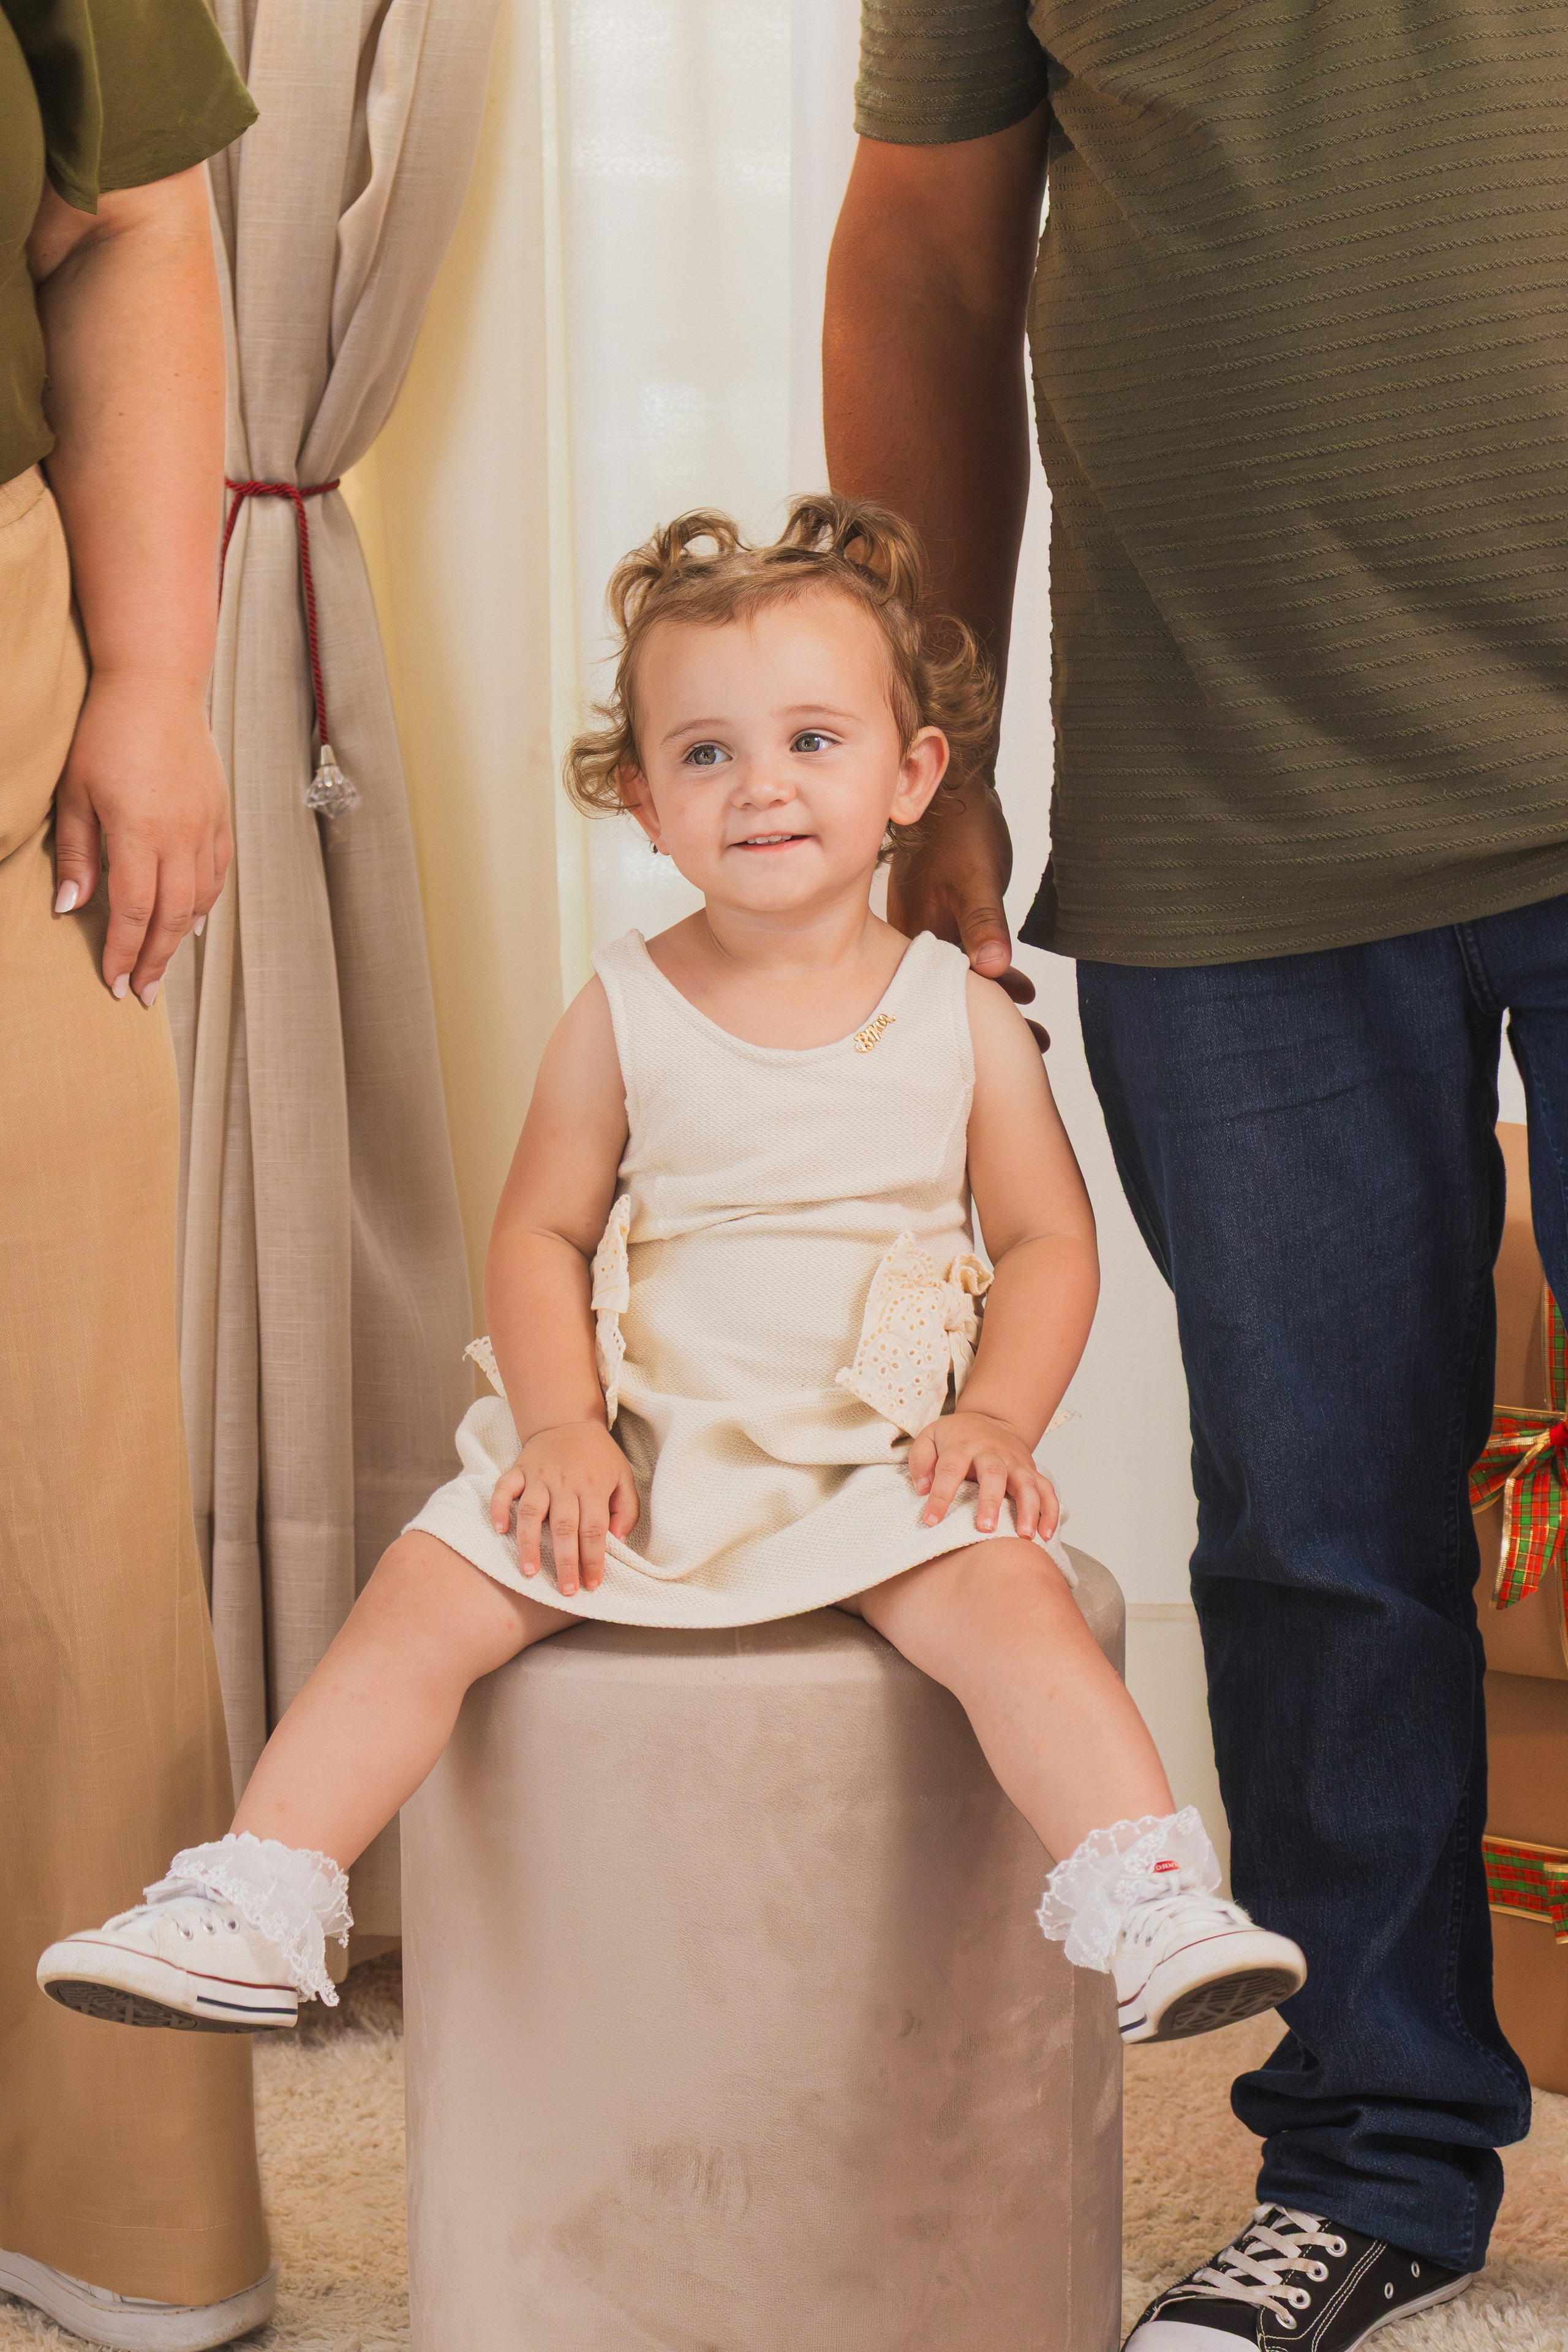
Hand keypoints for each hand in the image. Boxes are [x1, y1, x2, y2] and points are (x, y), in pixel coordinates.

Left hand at [53, 672, 232, 1003]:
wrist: (156, 686)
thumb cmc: (107, 732)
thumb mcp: (75, 792)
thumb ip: (76, 853)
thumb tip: (71, 907)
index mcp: (139, 832)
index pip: (133, 910)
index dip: (124, 952)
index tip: (115, 983)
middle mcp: (180, 836)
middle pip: (171, 917)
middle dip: (154, 960)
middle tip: (142, 993)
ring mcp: (205, 827)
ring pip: (199, 900)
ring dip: (179, 938)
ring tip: (163, 964)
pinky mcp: (219, 815)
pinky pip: (217, 873)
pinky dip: (205, 904)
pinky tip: (191, 921)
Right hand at [490, 1420, 639, 1596]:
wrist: (571, 1420)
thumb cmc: (599, 1457)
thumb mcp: (624, 1477)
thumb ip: (626, 1510)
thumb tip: (619, 1542)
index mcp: (594, 1486)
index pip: (595, 1529)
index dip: (594, 1559)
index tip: (592, 1585)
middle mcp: (566, 1482)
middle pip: (565, 1527)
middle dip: (565, 1561)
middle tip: (565, 1590)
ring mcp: (539, 1475)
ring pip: (532, 1512)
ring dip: (529, 1543)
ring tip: (530, 1572)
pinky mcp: (519, 1468)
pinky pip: (504, 1488)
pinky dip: (498, 1507)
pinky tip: (498, 1530)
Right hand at [887, 779, 1047, 1050]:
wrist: (955, 788)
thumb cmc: (961, 827)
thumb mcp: (977, 877)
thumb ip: (985, 924)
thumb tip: (993, 971)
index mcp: (916, 934)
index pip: (947, 993)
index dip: (982, 1023)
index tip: (1015, 1049)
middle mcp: (916, 938)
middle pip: (954, 994)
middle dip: (995, 1024)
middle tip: (1036, 1048)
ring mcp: (929, 929)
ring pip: (966, 977)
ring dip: (1000, 1000)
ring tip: (1036, 1029)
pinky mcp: (944, 919)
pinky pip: (970, 958)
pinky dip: (995, 974)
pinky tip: (1021, 985)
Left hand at [909, 1409, 1057, 1539]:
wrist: (992, 1419)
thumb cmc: (957, 1436)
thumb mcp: (929, 1438)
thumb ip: (920, 1462)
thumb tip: (923, 1490)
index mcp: (962, 1445)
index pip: (949, 1469)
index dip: (940, 1495)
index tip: (932, 1521)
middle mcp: (992, 1452)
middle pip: (994, 1474)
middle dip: (991, 1502)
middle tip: (985, 1529)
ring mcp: (1015, 1462)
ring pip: (1026, 1483)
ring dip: (1028, 1509)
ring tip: (1024, 1536)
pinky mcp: (1031, 1471)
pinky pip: (1046, 1490)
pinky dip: (1049, 1511)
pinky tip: (1046, 1533)